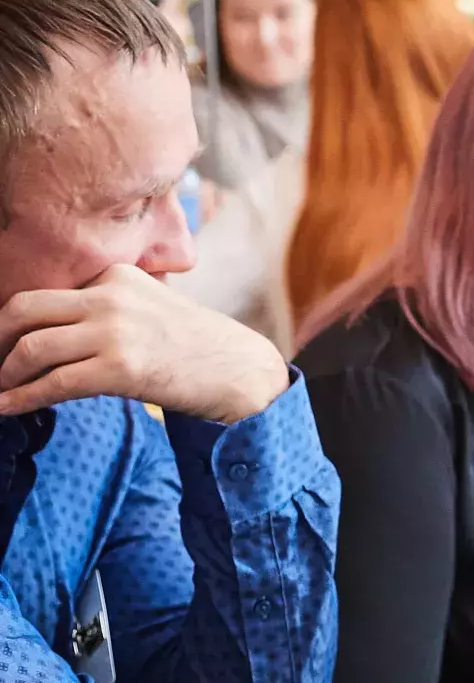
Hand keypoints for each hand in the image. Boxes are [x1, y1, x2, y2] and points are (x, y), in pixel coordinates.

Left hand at [0, 264, 287, 421]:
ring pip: (32, 348)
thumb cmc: (196, 346)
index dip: (13, 320)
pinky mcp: (119, 368)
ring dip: (5, 374)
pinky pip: (53, 384)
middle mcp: (111, 297)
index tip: (2, 340)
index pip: (45, 292)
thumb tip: (54, 326)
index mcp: (116, 274)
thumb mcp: (150, 306)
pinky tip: (7, 409)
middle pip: (23, 309)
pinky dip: (21, 399)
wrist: (241, 372)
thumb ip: (107, 304)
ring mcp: (115, 332)